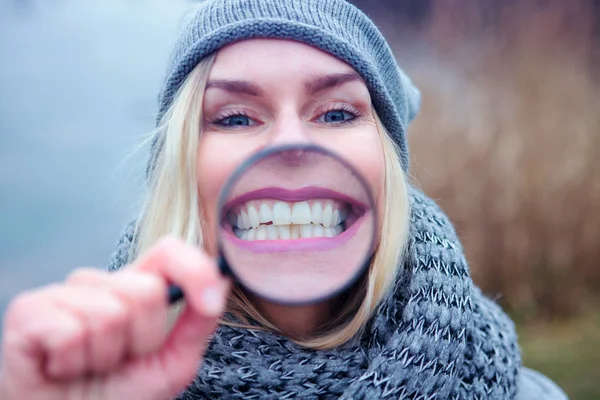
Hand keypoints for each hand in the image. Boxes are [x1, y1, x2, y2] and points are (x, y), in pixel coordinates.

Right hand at [0, 236, 229, 399]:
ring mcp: (64, 293)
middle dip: (142, 340)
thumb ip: (198, 322)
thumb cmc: (119, 395)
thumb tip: (223, 279)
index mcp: (136, 288)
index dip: (194, 271)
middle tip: (120, 360)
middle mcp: (101, 283)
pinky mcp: (29, 311)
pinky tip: (62, 368)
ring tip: (90, 366)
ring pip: (109, 314)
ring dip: (105, 357)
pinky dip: (71, 363)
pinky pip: (69, 332)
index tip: (209, 304)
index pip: (169, 251)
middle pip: (145, 290)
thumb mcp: (172, 363)